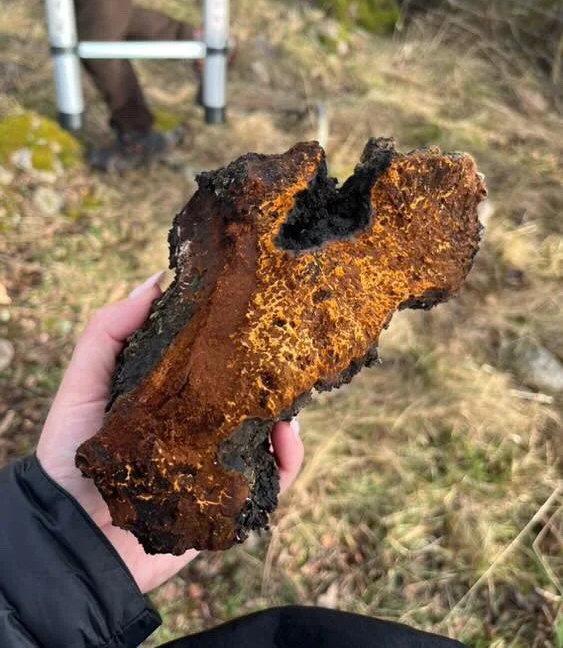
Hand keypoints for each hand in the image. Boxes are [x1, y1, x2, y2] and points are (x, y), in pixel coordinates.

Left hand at [36, 272, 303, 593]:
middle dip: (271, 375)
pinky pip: (272, 481)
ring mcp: (216, 462)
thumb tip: (156, 280)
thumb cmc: (69, 456)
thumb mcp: (83, 383)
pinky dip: (288, 460)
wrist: (71, 537)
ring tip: (290, 404)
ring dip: (287, 414)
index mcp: (173, 395)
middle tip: (286, 354)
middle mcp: (200, 426)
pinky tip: (286, 440)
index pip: (212, 361)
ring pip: (267, 432)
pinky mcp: (228, 500)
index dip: (234, 337)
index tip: (255, 311)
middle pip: (247, 394)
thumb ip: (108, 332)